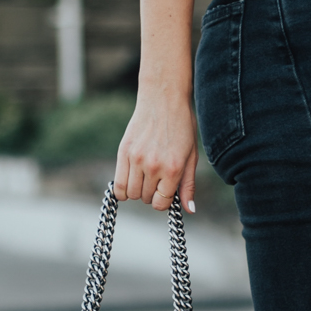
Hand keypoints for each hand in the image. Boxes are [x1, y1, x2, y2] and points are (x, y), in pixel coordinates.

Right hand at [113, 88, 197, 212]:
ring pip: (132, 194)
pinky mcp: (123, 152)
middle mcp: (153, 166)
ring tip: (146, 178)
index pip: (161, 203)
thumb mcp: (191, 157)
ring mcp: (136, 159)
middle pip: (146, 199)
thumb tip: (189, 210)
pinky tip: (131, 181)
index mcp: (173, 169)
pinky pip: (118, 185)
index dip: (164, 201)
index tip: (166, 192)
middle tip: (157, 180)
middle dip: (152, 194)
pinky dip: (123, 189)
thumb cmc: (182, 127)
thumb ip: (188, 185)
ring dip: (138, 191)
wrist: (163, 99)